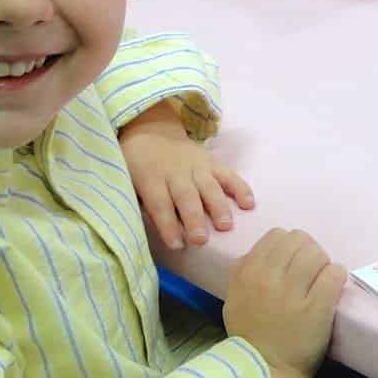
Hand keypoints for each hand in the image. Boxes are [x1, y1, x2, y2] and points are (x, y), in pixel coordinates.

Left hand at [118, 101, 254, 248]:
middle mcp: (176, 171)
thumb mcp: (128, 180)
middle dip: (194, 218)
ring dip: (218, 206)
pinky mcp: (212, 161)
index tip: (176, 245)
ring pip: (209, 186)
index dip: (167, 225)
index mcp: (151, 178)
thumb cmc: (138, 166)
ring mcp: (197, 165)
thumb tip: (151, 229)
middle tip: (201, 239)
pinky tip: (249, 204)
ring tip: (226, 225)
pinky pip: (228, 174)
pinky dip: (240, 188)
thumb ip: (139, 202)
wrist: (152, 132)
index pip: (159, 203)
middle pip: (186, 196)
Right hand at [223, 228, 346, 377]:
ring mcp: (293, 293)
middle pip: (300, 239)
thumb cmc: (250, 336)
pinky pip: (334, 273)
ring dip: (323, 263)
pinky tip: (333, 287)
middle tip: (311, 271)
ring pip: (317, 253)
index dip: (289, 246)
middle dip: (308, 252)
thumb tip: (258, 251)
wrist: (265, 370)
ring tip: (322, 280)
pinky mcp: (317, 307)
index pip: (277, 236)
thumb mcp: (233, 298)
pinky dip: (337, 276)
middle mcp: (268, 278)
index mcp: (247, 272)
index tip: (293, 262)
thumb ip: (242, 271)